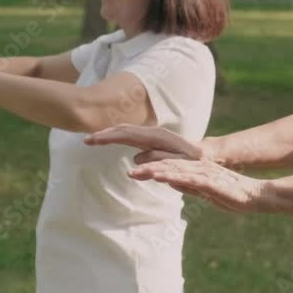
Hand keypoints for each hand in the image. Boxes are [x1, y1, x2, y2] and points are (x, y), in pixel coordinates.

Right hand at [85, 124, 209, 163]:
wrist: (206, 156)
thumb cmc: (194, 162)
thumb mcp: (179, 162)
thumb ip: (159, 159)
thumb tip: (137, 158)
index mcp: (157, 136)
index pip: (127, 134)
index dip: (108, 137)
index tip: (92, 140)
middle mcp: (152, 133)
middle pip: (124, 130)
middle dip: (104, 134)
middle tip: (85, 140)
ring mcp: (151, 136)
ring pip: (126, 132)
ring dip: (109, 135)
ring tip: (91, 140)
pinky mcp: (151, 142)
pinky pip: (131, 138)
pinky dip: (117, 138)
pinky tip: (108, 141)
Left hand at [129, 158, 268, 212]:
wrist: (256, 195)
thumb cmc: (232, 195)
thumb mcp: (204, 191)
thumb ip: (188, 185)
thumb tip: (170, 180)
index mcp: (196, 170)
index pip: (170, 167)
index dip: (152, 169)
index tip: (134, 172)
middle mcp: (198, 168)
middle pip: (168, 166)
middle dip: (148, 168)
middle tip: (129, 171)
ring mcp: (204, 174)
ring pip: (175, 169)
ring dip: (155, 171)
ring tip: (137, 172)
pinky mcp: (210, 182)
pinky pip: (188, 179)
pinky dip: (172, 177)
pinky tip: (160, 177)